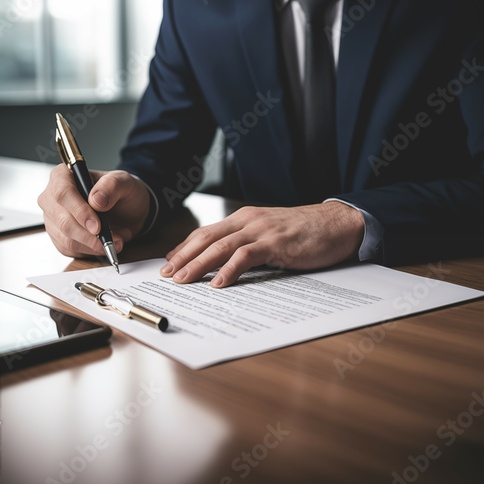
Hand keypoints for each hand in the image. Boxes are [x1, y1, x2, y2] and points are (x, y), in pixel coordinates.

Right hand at [38, 165, 150, 257]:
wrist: (127, 209)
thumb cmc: (122, 191)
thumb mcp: (125, 182)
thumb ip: (112, 186)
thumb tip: (96, 200)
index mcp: (63, 176)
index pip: (63, 193)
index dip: (79, 211)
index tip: (97, 226)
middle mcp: (52, 197)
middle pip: (63, 221)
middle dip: (89, 235)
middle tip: (114, 239)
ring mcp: (53, 219)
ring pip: (66, 239)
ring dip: (94, 245)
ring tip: (118, 240)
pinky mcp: (59, 237)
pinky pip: (70, 250)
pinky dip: (92, 251)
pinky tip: (106, 244)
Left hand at [160, 202, 363, 286]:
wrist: (336, 222)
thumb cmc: (303, 231)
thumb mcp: (268, 234)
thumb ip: (247, 244)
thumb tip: (225, 264)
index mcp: (244, 218)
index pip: (206, 232)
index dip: (185, 248)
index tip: (170, 262)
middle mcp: (247, 220)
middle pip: (206, 238)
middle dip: (183, 257)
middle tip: (166, 275)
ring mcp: (261, 230)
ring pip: (221, 247)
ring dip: (198, 264)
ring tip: (183, 280)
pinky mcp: (276, 243)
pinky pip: (247, 256)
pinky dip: (230, 270)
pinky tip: (219, 284)